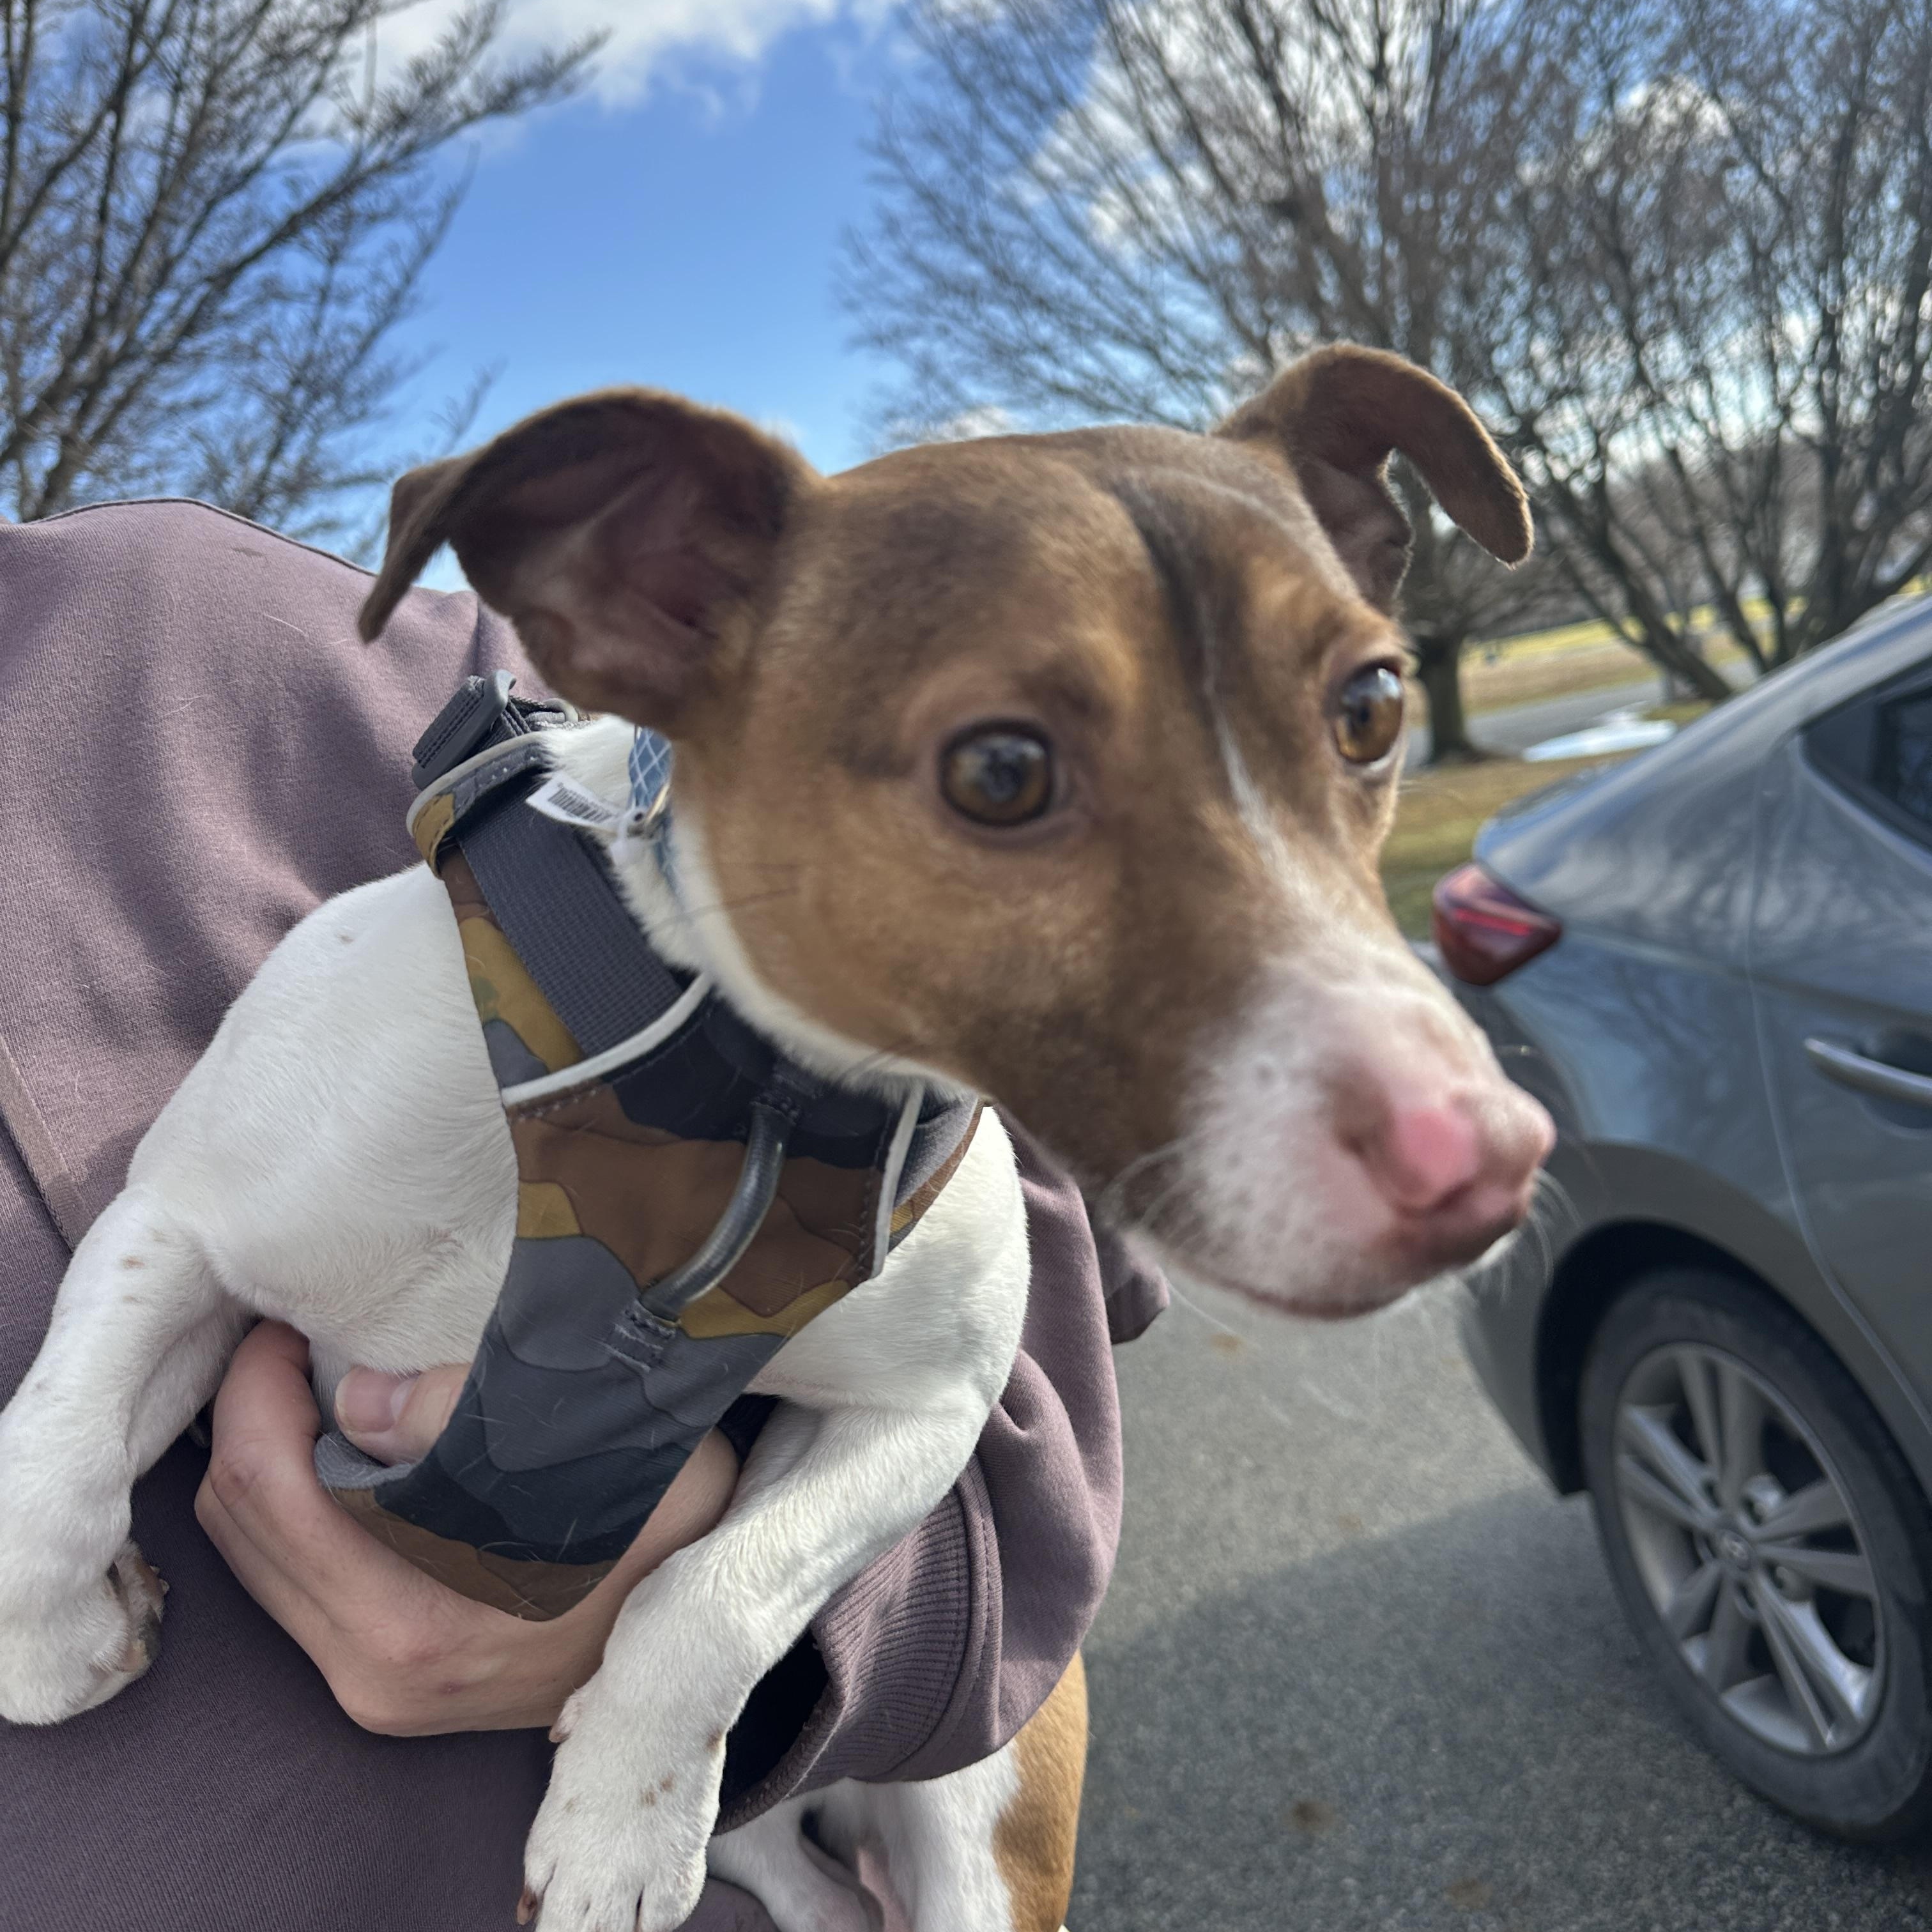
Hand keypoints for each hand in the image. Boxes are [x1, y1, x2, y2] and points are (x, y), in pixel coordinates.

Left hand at [195, 1321, 737, 1736]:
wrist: (715, 1628)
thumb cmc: (672, 1527)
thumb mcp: (604, 1446)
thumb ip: (480, 1417)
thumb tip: (358, 1394)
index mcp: (417, 1623)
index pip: (266, 1488)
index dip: (256, 1388)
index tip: (293, 1321)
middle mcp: (376, 1674)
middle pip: (238, 1525)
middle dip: (250, 1417)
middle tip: (297, 1339)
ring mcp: (376, 1689)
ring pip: (252, 1557)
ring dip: (267, 1460)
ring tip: (318, 1384)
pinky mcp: (384, 1683)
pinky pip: (290, 1581)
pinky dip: (294, 1506)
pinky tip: (350, 1450)